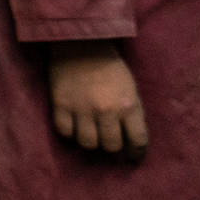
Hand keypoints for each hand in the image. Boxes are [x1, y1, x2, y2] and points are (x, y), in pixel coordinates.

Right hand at [48, 41, 146, 159]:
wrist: (80, 42)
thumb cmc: (110, 66)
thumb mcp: (130, 88)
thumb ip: (132, 113)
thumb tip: (131, 138)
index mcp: (128, 105)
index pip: (138, 141)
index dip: (136, 152)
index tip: (132, 156)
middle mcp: (106, 110)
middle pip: (111, 146)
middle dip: (111, 146)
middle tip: (108, 140)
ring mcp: (82, 108)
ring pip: (88, 143)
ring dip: (91, 141)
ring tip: (90, 133)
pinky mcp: (61, 104)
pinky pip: (65, 132)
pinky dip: (69, 132)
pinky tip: (73, 125)